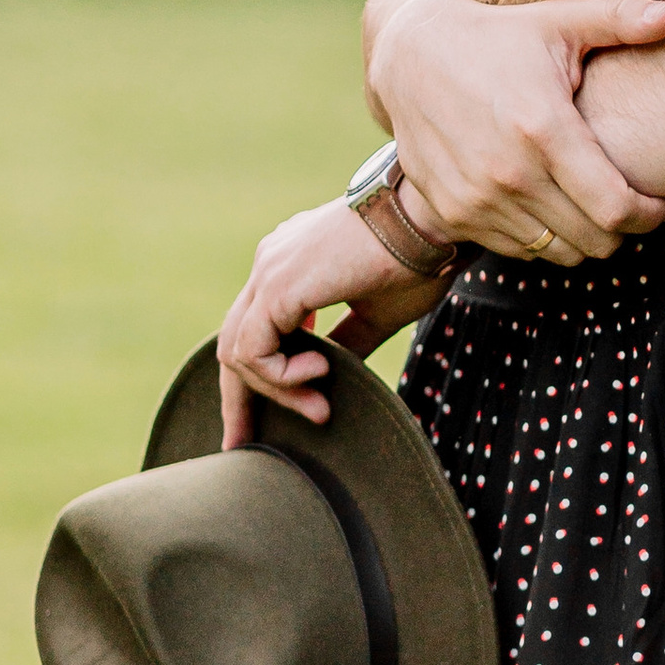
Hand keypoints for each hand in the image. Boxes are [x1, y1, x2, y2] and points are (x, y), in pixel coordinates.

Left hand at [218, 200, 442, 442]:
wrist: (430, 219)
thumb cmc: (418, 258)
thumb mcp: (376, 312)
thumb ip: (344, 342)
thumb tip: (325, 383)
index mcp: (290, 263)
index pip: (254, 328)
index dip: (255, 377)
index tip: (260, 420)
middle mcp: (270, 263)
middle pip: (235, 343)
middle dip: (239, 399)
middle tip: (241, 444)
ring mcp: (268, 271)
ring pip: (239, 352)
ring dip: (277, 392)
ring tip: (321, 407)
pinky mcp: (277, 286)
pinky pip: (253, 351)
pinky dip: (280, 376)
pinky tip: (320, 372)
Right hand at [367, 0, 664, 257]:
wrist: (410, 56)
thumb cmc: (498, 36)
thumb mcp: (559, 21)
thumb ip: (622, 20)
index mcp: (543, 129)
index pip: (615, 207)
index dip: (650, 216)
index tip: (663, 206)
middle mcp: (507, 173)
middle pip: (594, 240)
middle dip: (625, 230)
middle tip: (635, 207)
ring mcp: (476, 199)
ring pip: (558, 253)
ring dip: (585, 238)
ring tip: (595, 207)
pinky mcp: (453, 214)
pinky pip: (518, 249)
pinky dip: (543, 238)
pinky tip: (552, 205)